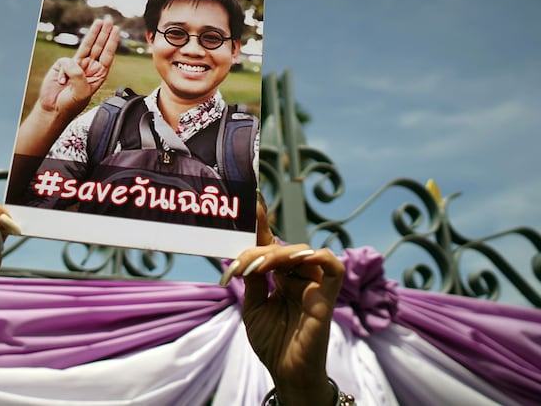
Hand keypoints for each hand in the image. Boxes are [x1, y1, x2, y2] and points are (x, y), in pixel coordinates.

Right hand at [37, 18, 119, 118]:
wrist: (53, 109)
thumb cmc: (70, 104)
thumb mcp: (80, 92)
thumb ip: (78, 75)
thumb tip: (72, 61)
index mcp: (98, 75)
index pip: (107, 55)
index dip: (111, 42)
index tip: (116, 30)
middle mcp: (89, 68)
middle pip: (98, 47)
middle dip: (104, 33)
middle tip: (109, 21)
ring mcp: (76, 65)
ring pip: (86, 46)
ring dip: (93, 34)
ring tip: (99, 22)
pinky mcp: (62, 65)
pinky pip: (65, 62)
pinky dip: (63, 72)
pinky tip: (62, 82)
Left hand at [225, 200, 344, 404]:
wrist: (286, 372)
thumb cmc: (272, 342)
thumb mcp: (253, 305)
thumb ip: (254, 278)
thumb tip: (246, 253)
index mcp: (281, 277)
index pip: (271, 243)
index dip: (262, 222)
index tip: (251, 199)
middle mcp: (298, 276)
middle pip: (280, 246)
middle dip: (257, 250)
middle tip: (239, 264)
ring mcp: (314, 284)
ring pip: (300, 251)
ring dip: (277, 254)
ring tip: (257, 267)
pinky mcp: (328, 295)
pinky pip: (332, 265)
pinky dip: (316, 256)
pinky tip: (296, 259)